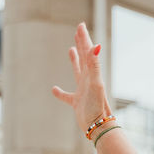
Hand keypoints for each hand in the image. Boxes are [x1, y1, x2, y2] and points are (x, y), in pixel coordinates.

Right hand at [51, 21, 111, 135]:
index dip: (84, 39)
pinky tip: (54, 89)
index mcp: (92, 74)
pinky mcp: (77, 103)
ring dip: (75, 61)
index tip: (80, 25)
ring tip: (70, 50)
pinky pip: (67, 96)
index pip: (88, 52)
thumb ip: (95, 65)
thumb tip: (96, 45)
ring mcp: (83, 91)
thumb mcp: (95, 83)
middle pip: (84, 58)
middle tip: (78, 30)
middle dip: (81, 44)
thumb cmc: (98, 106)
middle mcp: (88, 81)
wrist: (99, 127)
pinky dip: (61, 93)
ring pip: (77, 72)